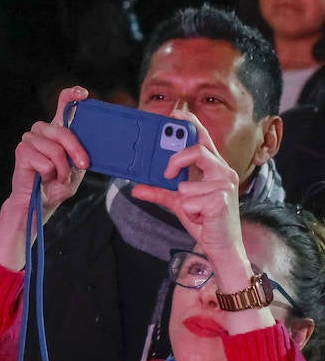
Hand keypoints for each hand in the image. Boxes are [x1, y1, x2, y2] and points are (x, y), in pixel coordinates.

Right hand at [0, 86, 91, 270]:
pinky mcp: (21, 151)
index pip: (63, 106)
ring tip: (56, 177)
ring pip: (54, 148)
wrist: (40, 203)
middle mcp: (42, 131)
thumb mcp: (76, 168)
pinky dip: (48, 173)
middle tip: (81, 165)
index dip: (71, 96)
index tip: (83, 94)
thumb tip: (86, 144)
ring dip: (61, 168)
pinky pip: (43, 160)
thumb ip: (79, 153)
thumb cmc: (57, 185)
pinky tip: (43, 178)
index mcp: (57, 132)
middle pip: (62, 130)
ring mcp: (29, 140)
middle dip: (75, 150)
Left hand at [130, 111, 247, 275]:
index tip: (176, 113)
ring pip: (187, 185)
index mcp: (214, 169)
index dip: (191, 124)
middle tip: (166, 173)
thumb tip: (135, 188)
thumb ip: (159, 192)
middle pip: (197, 151)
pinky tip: (203, 219)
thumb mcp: (179, 203)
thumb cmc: (205, 221)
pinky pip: (189, 202)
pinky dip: (190, 213)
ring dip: (185, 202)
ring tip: (196, 211)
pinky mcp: (222, 201)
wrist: (222, 248)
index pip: (204, 140)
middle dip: (177, 160)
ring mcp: (225, 187)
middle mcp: (223, 173)